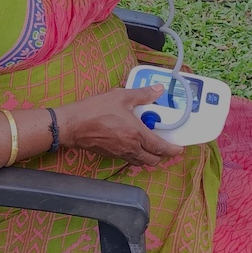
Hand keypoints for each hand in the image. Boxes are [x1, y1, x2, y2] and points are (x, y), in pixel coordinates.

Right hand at [58, 84, 184, 165]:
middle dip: (162, 156)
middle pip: (152, 160)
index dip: (172, 150)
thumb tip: (158, 90)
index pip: (160, 147)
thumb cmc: (94, 110)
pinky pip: (128, 159)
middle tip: (166, 148)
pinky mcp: (110, 155)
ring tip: (151, 148)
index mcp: (136, 134)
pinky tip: (133, 145)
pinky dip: (135, 156)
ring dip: (149, 157)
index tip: (179, 149)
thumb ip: (142, 94)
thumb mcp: (121, 96)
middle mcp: (130, 147)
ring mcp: (119, 153)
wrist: (72, 125)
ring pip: (140, 162)